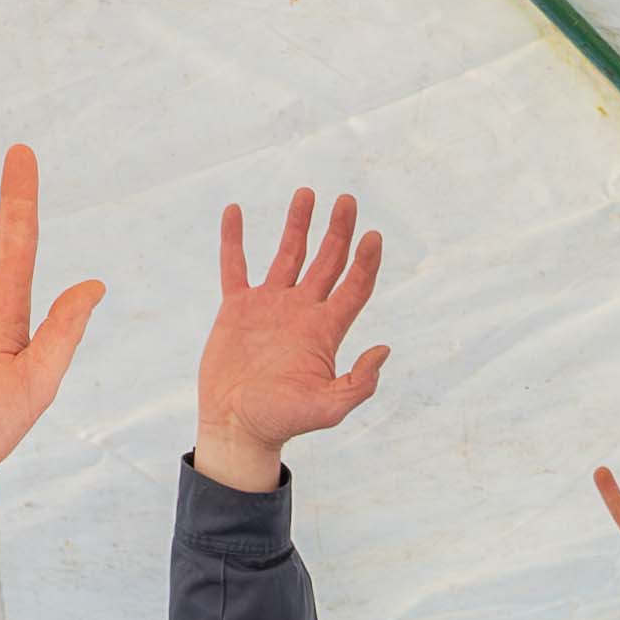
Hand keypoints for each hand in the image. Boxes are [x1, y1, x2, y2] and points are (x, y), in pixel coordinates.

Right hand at [187, 188, 386, 492]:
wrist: (238, 427)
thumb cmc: (283, 421)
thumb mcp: (328, 409)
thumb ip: (357, 383)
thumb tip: (384, 349)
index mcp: (325, 330)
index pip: (354, 286)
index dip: (366, 261)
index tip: (372, 235)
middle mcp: (302, 311)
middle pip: (327, 261)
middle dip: (338, 230)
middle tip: (347, 199)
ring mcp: (270, 306)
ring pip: (288, 254)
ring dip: (298, 224)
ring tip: (307, 193)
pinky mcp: (237, 308)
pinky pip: (235, 266)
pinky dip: (234, 239)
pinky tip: (235, 211)